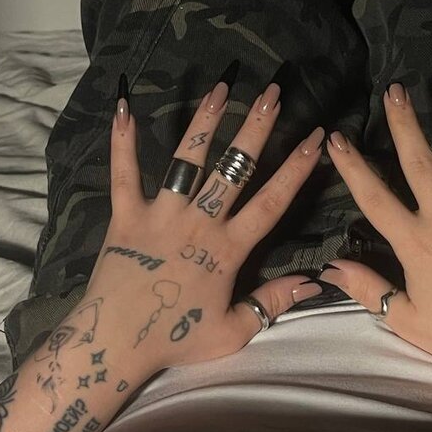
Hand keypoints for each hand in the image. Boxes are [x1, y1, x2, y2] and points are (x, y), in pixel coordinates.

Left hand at [81, 80, 324, 372]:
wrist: (114, 344)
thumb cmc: (175, 339)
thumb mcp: (233, 331)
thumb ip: (272, 302)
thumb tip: (315, 281)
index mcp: (227, 249)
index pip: (272, 201)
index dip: (297, 168)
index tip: (316, 137)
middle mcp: (198, 222)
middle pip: (234, 168)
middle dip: (256, 127)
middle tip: (273, 92)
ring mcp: (160, 214)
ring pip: (186, 160)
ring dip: (205, 122)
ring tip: (222, 88)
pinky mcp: (125, 215)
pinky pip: (123, 173)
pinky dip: (122, 141)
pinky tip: (124, 107)